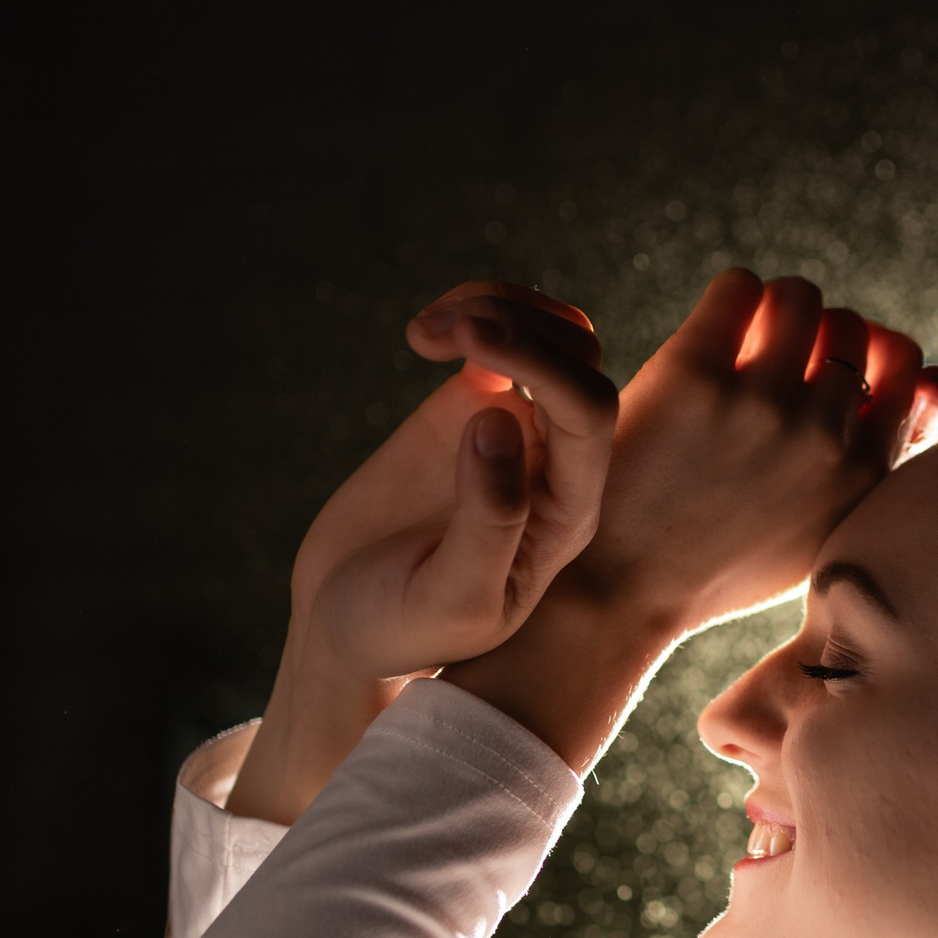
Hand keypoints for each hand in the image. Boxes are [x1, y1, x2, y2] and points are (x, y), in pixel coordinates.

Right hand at [227, 292, 616, 822]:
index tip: (469, 344)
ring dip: (495, 306)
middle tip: (437, 332)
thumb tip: (504, 418)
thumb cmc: (402, 631)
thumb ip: (489, 522)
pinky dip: (471, 310)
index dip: (541, 364)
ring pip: (551, 335)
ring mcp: (518, 430)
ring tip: (425, 330)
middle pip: (580, 360)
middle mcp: (556, 466)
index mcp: (567, 516)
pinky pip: (503, 335)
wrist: (349, 624)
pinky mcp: (472, 405)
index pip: (588, 415)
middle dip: (517, 326)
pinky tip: (421, 335)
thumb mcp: (450, 603)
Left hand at [437, 269, 937, 770]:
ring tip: (741, 345)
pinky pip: (740, 287)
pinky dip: (732, 300)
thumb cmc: (726, 561)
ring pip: (800, 297)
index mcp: (864, 474)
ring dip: (774, 310)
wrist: (622, 591)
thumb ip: (884, 458)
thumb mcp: (826, 529)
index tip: (825, 379)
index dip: (867, 358)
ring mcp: (761, 403)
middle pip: (849, 327)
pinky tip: (710, 338)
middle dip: (815, 338)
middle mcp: (823, 435)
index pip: (907, 363)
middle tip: (771, 369)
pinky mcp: (695, 376)